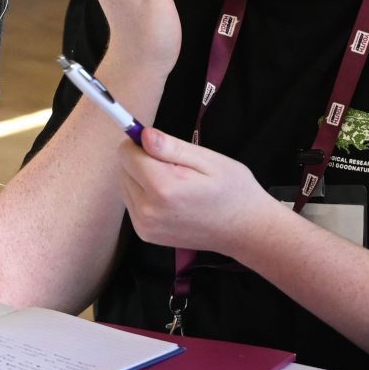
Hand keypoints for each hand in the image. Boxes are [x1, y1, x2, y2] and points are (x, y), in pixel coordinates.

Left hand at [117, 128, 280, 258]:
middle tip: (178, 167)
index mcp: (163, 188)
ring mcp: (145, 226)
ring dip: (143, 178)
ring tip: (176, 183)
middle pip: (124, 168)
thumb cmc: (233, 191)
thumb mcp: (210, 161)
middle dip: (144, 160)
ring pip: (125, 184)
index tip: (163, 144)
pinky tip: (171, 197)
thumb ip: (172, 148)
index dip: (143, 142)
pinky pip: (132, 202)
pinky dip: (145, 194)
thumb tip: (143, 134)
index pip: (127, 153)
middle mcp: (148, 210)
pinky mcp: (145, 234)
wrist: (244, 231)